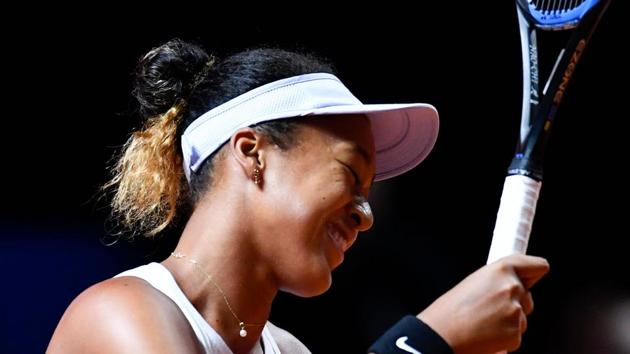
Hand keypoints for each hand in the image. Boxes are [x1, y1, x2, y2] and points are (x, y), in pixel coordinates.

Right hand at [417, 254, 548, 353]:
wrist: (441, 335)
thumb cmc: (449, 310)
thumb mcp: (474, 282)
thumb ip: (497, 281)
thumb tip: (513, 287)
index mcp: (502, 269)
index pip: (538, 266)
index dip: (533, 273)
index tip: (530, 278)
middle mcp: (512, 288)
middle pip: (528, 296)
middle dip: (515, 302)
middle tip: (490, 308)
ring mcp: (516, 313)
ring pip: (521, 318)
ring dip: (508, 321)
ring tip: (482, 322)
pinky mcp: (515, 335)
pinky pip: (515, 336)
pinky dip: (503, 337)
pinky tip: (484, 335)